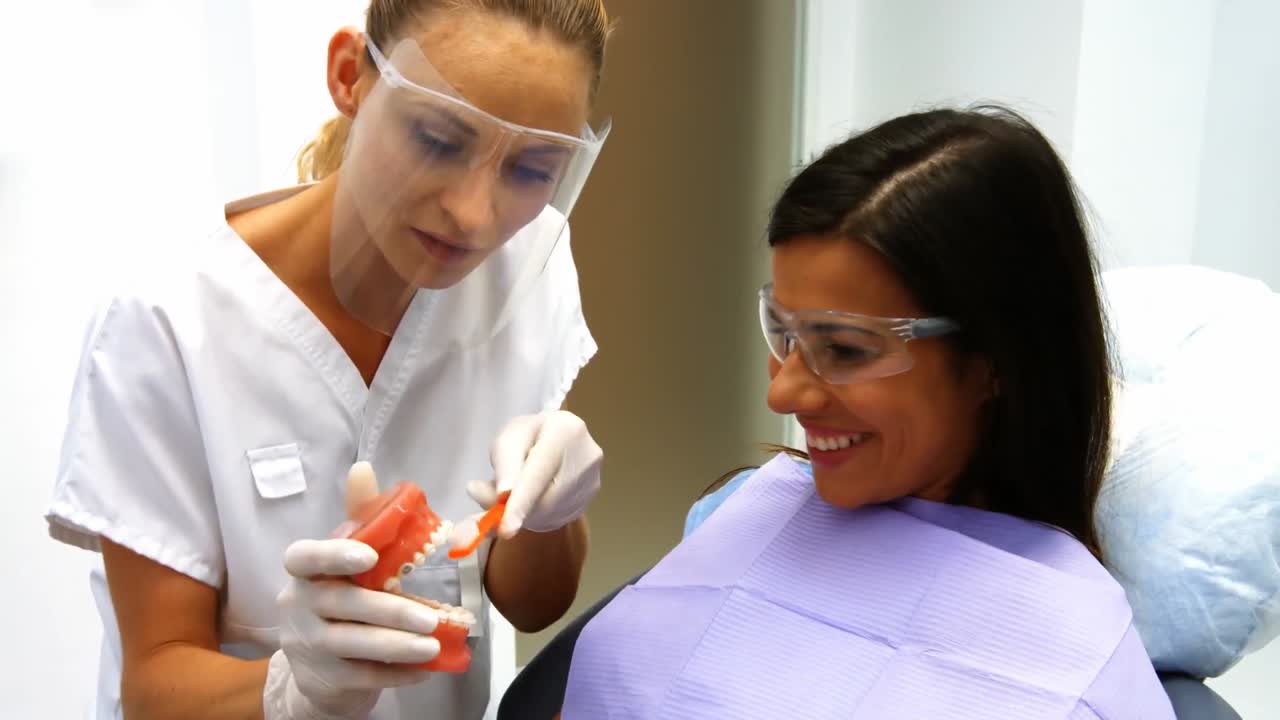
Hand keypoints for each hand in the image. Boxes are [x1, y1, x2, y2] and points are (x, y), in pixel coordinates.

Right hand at [264, 464, 442, 719]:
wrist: (318, 669)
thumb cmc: (339, 599)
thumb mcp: (345, 558)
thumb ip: (358, 517)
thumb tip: (363, 468)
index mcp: (302, 571)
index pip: (304, 557)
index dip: (334, 555)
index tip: (368, 555)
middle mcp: (297, 606)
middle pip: (343, 604)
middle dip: (390, 612)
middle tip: (431, 617)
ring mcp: (309, 645)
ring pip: (354, 644)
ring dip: (398, 646)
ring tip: (435, 645)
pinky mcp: (326, 678)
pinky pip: (364, 676)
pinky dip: (397, 673)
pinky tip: (426, 669)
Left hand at [462, 411, 602, 539]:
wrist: (553, 437)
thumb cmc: (527, 436)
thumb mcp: (507, 440)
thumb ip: (503, 467)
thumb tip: (502, 496)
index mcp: (565, 430)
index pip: (539, 474)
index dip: (520, 503)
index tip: (505, 530)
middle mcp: (587, 454)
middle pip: (547, 499)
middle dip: (518, 511)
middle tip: (496, 511)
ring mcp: (593, 476)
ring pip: (552, 513)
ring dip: (527, 513)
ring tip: (519, 493)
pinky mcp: (592, 494)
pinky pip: (561, 515)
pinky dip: (540, 515)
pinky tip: (536, 497)